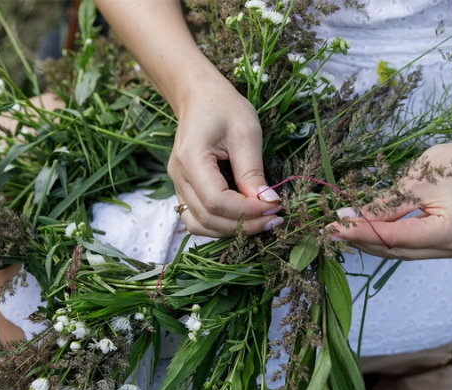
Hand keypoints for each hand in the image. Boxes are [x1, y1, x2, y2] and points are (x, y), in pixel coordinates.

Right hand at [168, 79, 282, 236]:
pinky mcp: (184, 190)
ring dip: (231, 230)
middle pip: (207, 218)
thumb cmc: (223, 107)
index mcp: (191, 159)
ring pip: (200, 224)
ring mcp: (178, 185)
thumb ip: (253, 170)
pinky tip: (243, 218)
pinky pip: (198, 218)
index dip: (246, 211)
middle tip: (274, 218)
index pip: (216, 201)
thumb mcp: (246, 132)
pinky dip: (220, 225)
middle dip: (243, 225)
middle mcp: (179, 176)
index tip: (274, 206)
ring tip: (261, 222)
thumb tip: (268, 202)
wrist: (198, 97)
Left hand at [326, 136, 451, 259]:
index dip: (361, 233)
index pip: (395, 237)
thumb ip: (382, 206)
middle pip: (397, 250)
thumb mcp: (415, 181)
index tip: (332, 228)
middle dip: (363, 240)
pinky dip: (391, 239)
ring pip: (403, 252)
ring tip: (345, 231)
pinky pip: (413, 247)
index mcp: (451, 232)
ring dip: (374, 242)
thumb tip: (347, 219)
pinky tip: (368, 232)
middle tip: (332, 230)